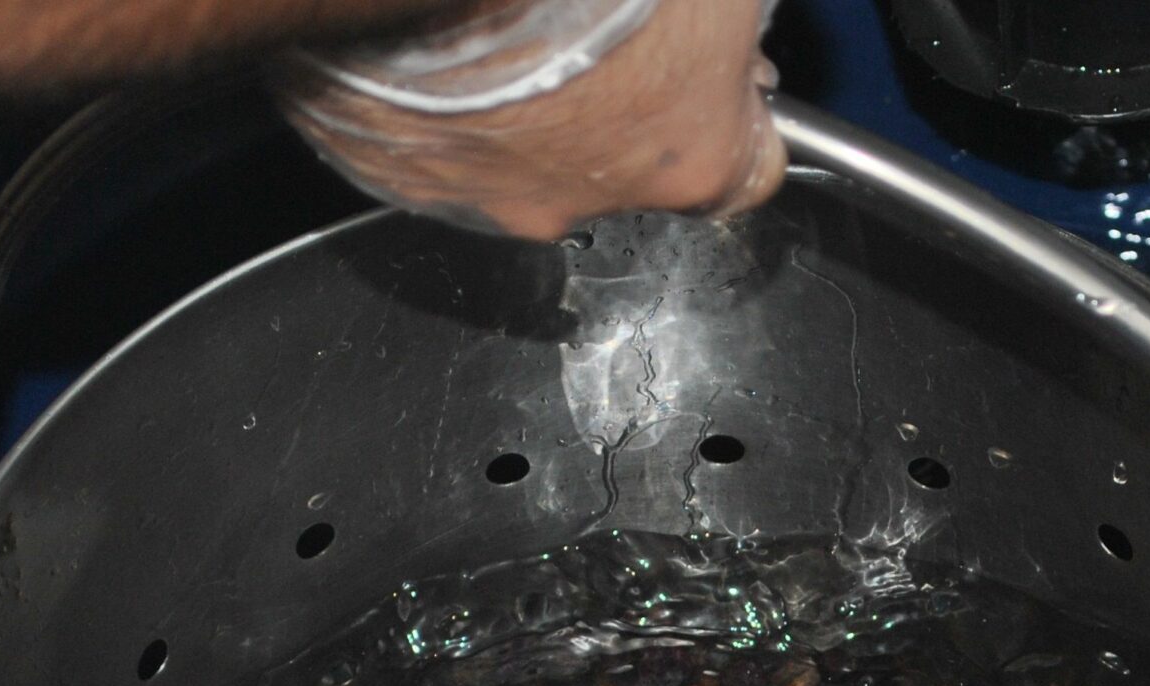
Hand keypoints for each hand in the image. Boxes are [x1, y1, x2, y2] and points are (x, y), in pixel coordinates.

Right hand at [275, 0, 785, 240]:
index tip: (725, 75)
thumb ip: (725, 15)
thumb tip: (723, 13)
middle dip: (616, 104)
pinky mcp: (399, 173)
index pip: (750, 170)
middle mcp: (593, 201)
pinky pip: (423, 142)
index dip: (736, 114)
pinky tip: (428, 44)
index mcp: (695, 157)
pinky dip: (429, 104)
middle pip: (626, 166)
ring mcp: (488, 195)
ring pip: (517, 160)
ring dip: (517, 106)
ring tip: (496, 27)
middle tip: (591, 23)